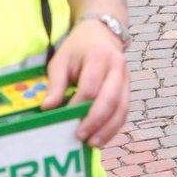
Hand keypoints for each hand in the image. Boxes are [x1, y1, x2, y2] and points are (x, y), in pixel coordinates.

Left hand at [41, 19, 129, 148]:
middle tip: (79, 136)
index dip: (77, 105)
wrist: (102, 32)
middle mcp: (117, 67)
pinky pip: (125, 110)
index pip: (90, 86)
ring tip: (92, 144)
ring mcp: (126, 78)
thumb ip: (55, 84)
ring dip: (108, 129)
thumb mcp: (61, 60)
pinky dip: (115, 126)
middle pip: (110, 99)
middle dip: (95, 121)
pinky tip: (102, 137)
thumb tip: (48, 108)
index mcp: (98, 57)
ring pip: (122, 107)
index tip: (63, 117)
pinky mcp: (128, 87)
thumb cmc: (78, 48)